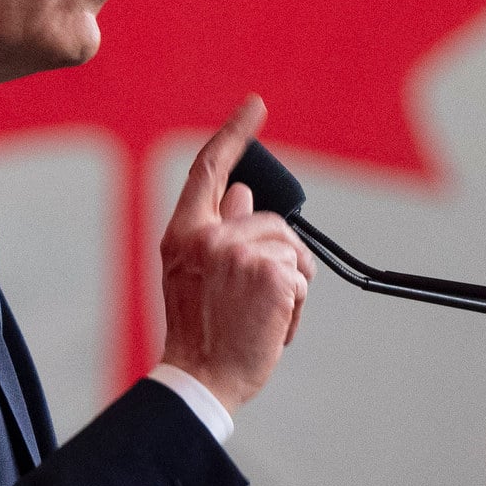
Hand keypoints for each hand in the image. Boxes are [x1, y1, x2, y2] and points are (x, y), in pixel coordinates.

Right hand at [156, 95, 316, 412]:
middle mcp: (207, 236)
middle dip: (278, 256)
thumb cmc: (199, 330)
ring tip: (262, 317)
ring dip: (289, 283)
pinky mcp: (270, 274)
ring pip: (290, 249)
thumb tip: (242, 190)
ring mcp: (238, 253)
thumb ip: (216, 229)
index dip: (233, 133)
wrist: (201, 379)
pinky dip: (297, 305)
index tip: (255, 106)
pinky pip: (302, 277)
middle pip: (268, 221)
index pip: (209, 168)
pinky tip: (273, 326)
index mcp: (183, 232)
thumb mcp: (196, 273)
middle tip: (259, 301)